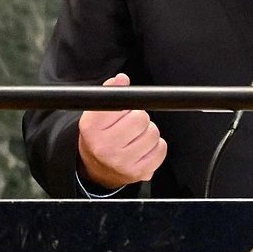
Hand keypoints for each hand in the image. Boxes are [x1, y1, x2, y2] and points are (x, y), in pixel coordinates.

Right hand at [77, 73, 166, 189]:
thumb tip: (122, 78)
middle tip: (130, 124)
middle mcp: (104, 147)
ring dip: (148, 132)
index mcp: (91, 128)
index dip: (127, 105)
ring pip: (153, 134)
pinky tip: (143, 147)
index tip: (124, 110)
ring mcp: (122, 162)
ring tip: (136, 136)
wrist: (96, 167)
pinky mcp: (138, 173)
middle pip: (141, 118)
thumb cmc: (100, 135)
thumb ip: (110, 92)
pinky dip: (156, 146)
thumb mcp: (97, 112)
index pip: (122, 104)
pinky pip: (161, 149)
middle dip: (139, 117)